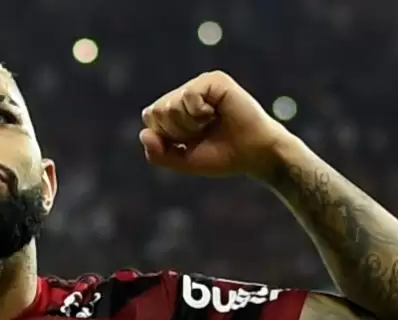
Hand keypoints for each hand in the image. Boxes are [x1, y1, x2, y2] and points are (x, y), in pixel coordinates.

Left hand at [140, 71, 292, 178]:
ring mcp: (200, 85)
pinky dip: (199, 112)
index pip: (150, 119)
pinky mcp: (214, 80)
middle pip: (156, 111)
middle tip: (203, 133)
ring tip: (211, 123)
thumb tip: (143, 134)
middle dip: (177, 132)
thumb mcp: (183, 161)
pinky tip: (216, 113)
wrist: (255, 155)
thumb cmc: (223, 156)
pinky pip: (188, 96)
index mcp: (176, 110)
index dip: (167, 137)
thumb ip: (158, 153)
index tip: (190, 142)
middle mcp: (186, 94)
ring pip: (170, 104)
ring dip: (190, 124)